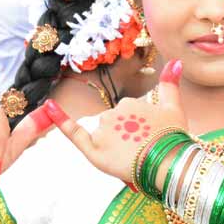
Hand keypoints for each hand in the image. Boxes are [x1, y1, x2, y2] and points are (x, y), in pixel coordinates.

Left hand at [48, 60, 186, 183]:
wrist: (169, 162)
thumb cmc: (174, 137)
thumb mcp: (174, 108)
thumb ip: (170, 84)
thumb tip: (175, 61)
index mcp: (130, 103)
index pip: (127, 116)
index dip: (137, 130)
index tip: (148, 140)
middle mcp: (113, 114)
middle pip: (113, 126)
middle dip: (124, 138)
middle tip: (142, 152)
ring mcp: (101, 131)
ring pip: (101, 135)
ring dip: (112, 145)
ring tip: (132, 158)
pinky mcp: (93, 150)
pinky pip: (74, 133)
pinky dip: (61, 119)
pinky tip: (48, 106)